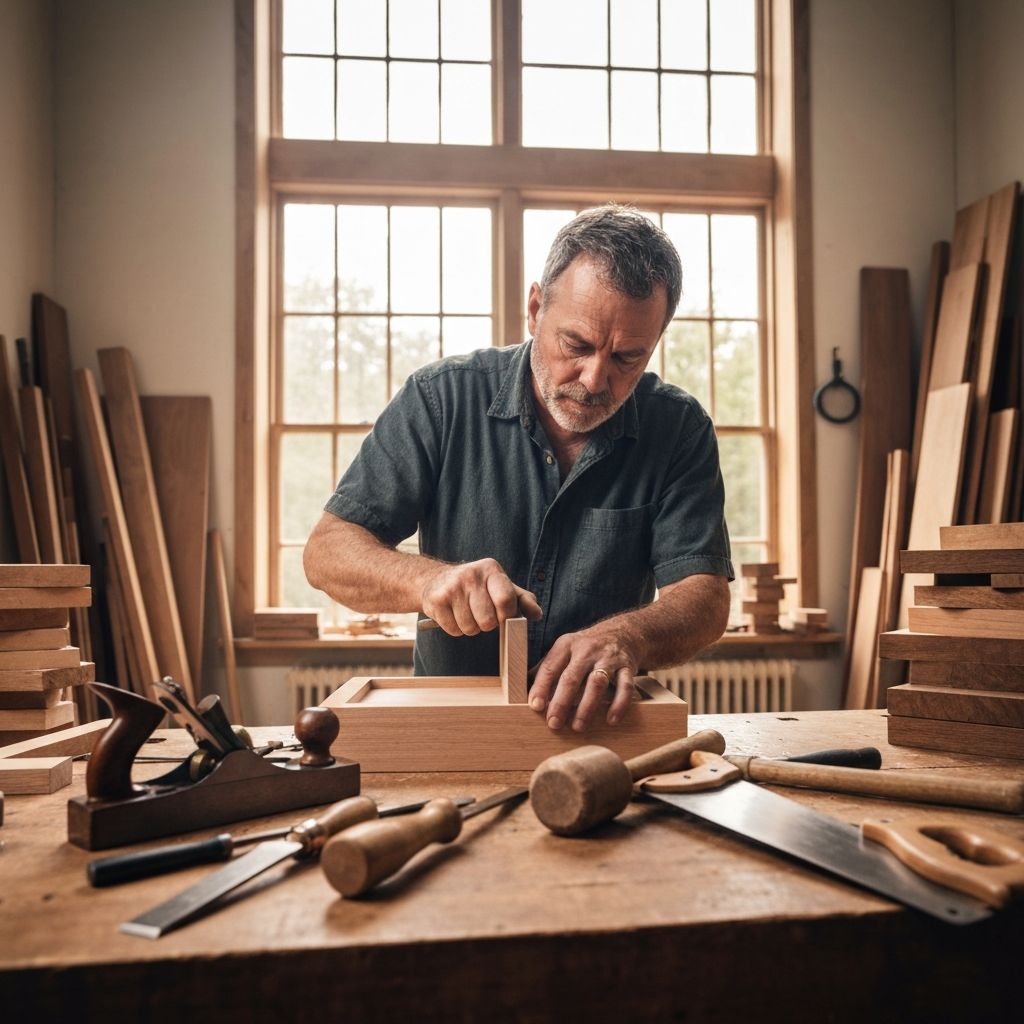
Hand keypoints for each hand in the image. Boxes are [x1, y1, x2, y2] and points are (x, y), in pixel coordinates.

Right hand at [421, 557, 542, 635]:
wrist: (437, 581)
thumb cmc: (477, 588)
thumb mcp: (502, 587)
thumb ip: (522, 600)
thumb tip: (537, 614)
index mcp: (491, 569)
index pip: (505, 599)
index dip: (507, 616)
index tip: (504, 617)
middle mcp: (471, 575)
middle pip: (488, 621)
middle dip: (488, 624)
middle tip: (482, 614)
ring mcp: (452, 587)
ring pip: (471, 628)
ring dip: (471, 628)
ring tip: (467, 614)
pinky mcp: (437, 600)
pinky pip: (454, 630)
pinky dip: (456, 629)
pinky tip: (454, 615)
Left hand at [528, 626, 637, 730]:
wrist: (623, 633)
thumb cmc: (586, 648)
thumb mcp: (564, 650)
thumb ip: (546, 668)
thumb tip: (521, 690)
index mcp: (566, 645)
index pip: (550, 666)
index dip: (541, 686)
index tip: (535, 706)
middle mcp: (586, 650)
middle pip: (571, 677)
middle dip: (561, 701)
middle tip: (554, 723)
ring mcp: (608, 658)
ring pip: (597, 683)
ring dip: (586, 707)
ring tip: (578, 726)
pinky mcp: (627, 667)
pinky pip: (624, 687)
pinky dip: (618, 704)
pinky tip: (611, 720)